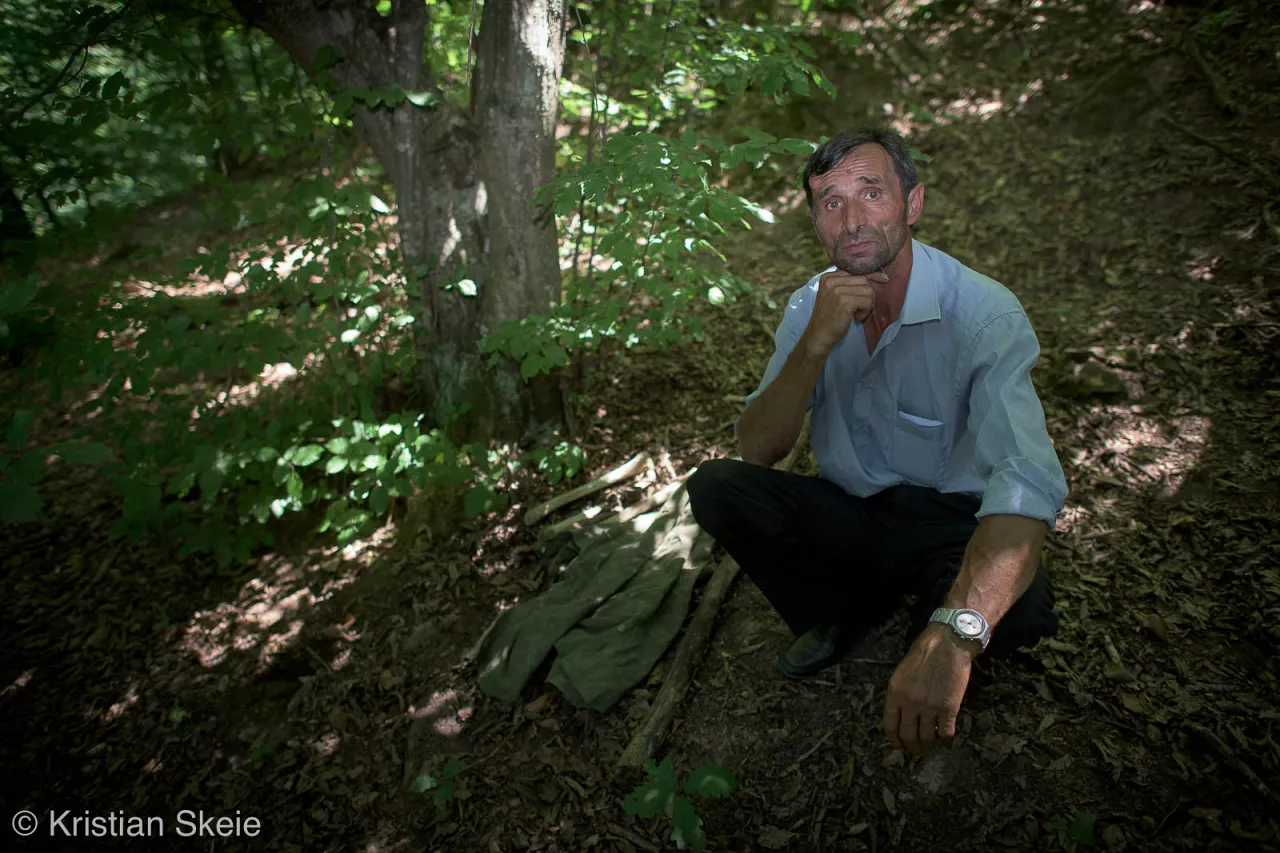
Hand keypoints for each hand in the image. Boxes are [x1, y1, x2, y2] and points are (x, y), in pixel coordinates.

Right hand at [800, 270, 885, 356]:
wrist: (819, 336)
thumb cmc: (830, 317)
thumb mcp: (836, 295)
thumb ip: (850, 284)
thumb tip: (882, 275)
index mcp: (829, 277)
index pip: (856, 271)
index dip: (867, 281)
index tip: (872, 290)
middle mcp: (831, 280)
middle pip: (864, 280)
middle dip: (866, 295)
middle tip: (859, 308)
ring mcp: (837, 290)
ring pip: (868, 290)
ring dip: (867, 304)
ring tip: (857, 313)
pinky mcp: (844, 301)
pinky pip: (867, 301)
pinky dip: (865, 311)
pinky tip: (856, 318)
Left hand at [882, 624, 975, 755]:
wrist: (948, 644)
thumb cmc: (924, 654)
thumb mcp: (902, 673)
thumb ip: (900, 695)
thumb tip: (902, 716)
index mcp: (895, 693)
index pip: (890, 726)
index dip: (895, 740)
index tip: (900, 746)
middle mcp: (910, 702)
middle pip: (908, 736)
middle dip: (913, 747)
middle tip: (918, 750)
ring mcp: (929, 707)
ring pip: (927, 737)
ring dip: (930, 742)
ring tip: (933, 739)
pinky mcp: (949, 708)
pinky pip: (946, 732)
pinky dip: (945, 735)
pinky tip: (945, 730)